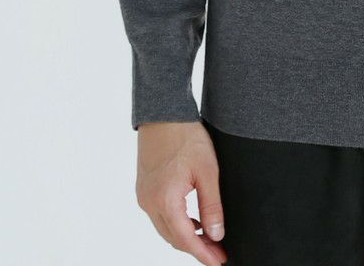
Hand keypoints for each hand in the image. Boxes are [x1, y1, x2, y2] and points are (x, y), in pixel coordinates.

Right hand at [134, 120, 227, 265]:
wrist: (163, 113)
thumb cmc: (186, 137)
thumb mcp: (207, 171)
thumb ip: (211, 205)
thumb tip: (216, 234)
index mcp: (165, 200)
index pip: (186, 239)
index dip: (203, 254)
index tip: (219, 261)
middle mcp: (149, 203)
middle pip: (173, 238)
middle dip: (196, 248)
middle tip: (218, 252)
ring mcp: (144, 196)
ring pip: (166, 229)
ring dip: (186, 237)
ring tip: (209, 239)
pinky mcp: (144, 189)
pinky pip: (160, 216)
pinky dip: (176, 223)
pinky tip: (192, 221)